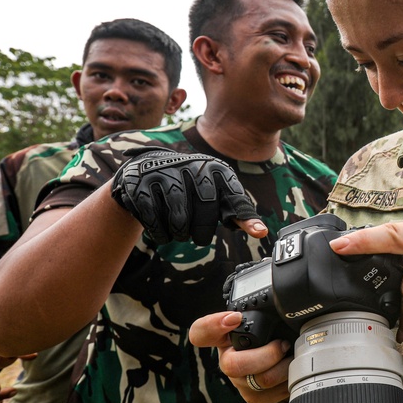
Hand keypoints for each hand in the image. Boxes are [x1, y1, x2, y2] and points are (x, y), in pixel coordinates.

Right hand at [111, 149, 263, 245]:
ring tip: (179, 233)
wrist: (145, 172)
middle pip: (206, 209)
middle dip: (202, 231)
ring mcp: (163, 172)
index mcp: (213, 167)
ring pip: (179, 218)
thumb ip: (236, 212)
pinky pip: (154, 219)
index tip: (259, 233)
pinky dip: (160, 233)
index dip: (244, 215)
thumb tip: (261, 232)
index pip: (233, 193)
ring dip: (180, 234)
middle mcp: (190, 165)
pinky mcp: (140, 183)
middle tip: (198, 238)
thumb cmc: (189, 188)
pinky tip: (162, 232)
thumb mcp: (215, 195)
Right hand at [189, 311, 290, 402]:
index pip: (202, 331)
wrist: (280, 355)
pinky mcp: (252, 396)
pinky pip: (269, 396)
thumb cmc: (271, 332)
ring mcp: (239, 380)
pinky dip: (286, 384)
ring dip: (283, 369)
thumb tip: (282, 298)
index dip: (213, 325)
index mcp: (225, 335)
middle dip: (266, 355)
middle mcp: (227, 359)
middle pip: (233, 365)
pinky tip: (291, 371)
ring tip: (292, 356)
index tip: (234, 318)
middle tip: (283, 344)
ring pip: (258, 381)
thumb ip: (266, 307)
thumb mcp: (266, 316)